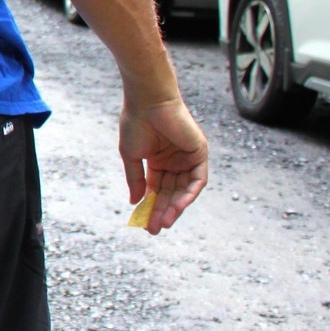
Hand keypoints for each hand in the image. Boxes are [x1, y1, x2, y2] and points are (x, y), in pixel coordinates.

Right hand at [119, 96, 206, 233]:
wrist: (148, 102)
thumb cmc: (136, 123)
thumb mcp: (131, 156)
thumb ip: (135, 180)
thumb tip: (134, 202)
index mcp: (157, 160)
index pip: (156, 189)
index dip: (151, 206)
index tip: (144, 224)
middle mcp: (174, 161)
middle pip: (171, 192)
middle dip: (163, 211)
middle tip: (155, 228)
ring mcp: (187, 158)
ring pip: (184, 189)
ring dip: (176, 207)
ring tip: (164, 221)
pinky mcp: (199, 153)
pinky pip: (197, 180)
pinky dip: (189, 194)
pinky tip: (178, 206)